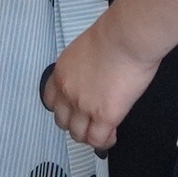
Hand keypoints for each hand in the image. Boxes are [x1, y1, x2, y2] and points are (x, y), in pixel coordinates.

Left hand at [41, 23, 157, 151]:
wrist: (127, 38)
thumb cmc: (114, 35)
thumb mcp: (85, 50)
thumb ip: (82, 68)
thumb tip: (93, 77)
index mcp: (61, 73)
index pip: (51, 101)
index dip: (62, 109)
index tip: (73, 110)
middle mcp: (67, 92)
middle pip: (62, 121)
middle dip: (75, 124)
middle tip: (90, 122)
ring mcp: (84, 106)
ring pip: (78, 134)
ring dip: (89, 136)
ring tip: (103, 133)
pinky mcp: (104, 116)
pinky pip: (98, 140)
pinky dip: (104, 142)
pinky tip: (112, 136)